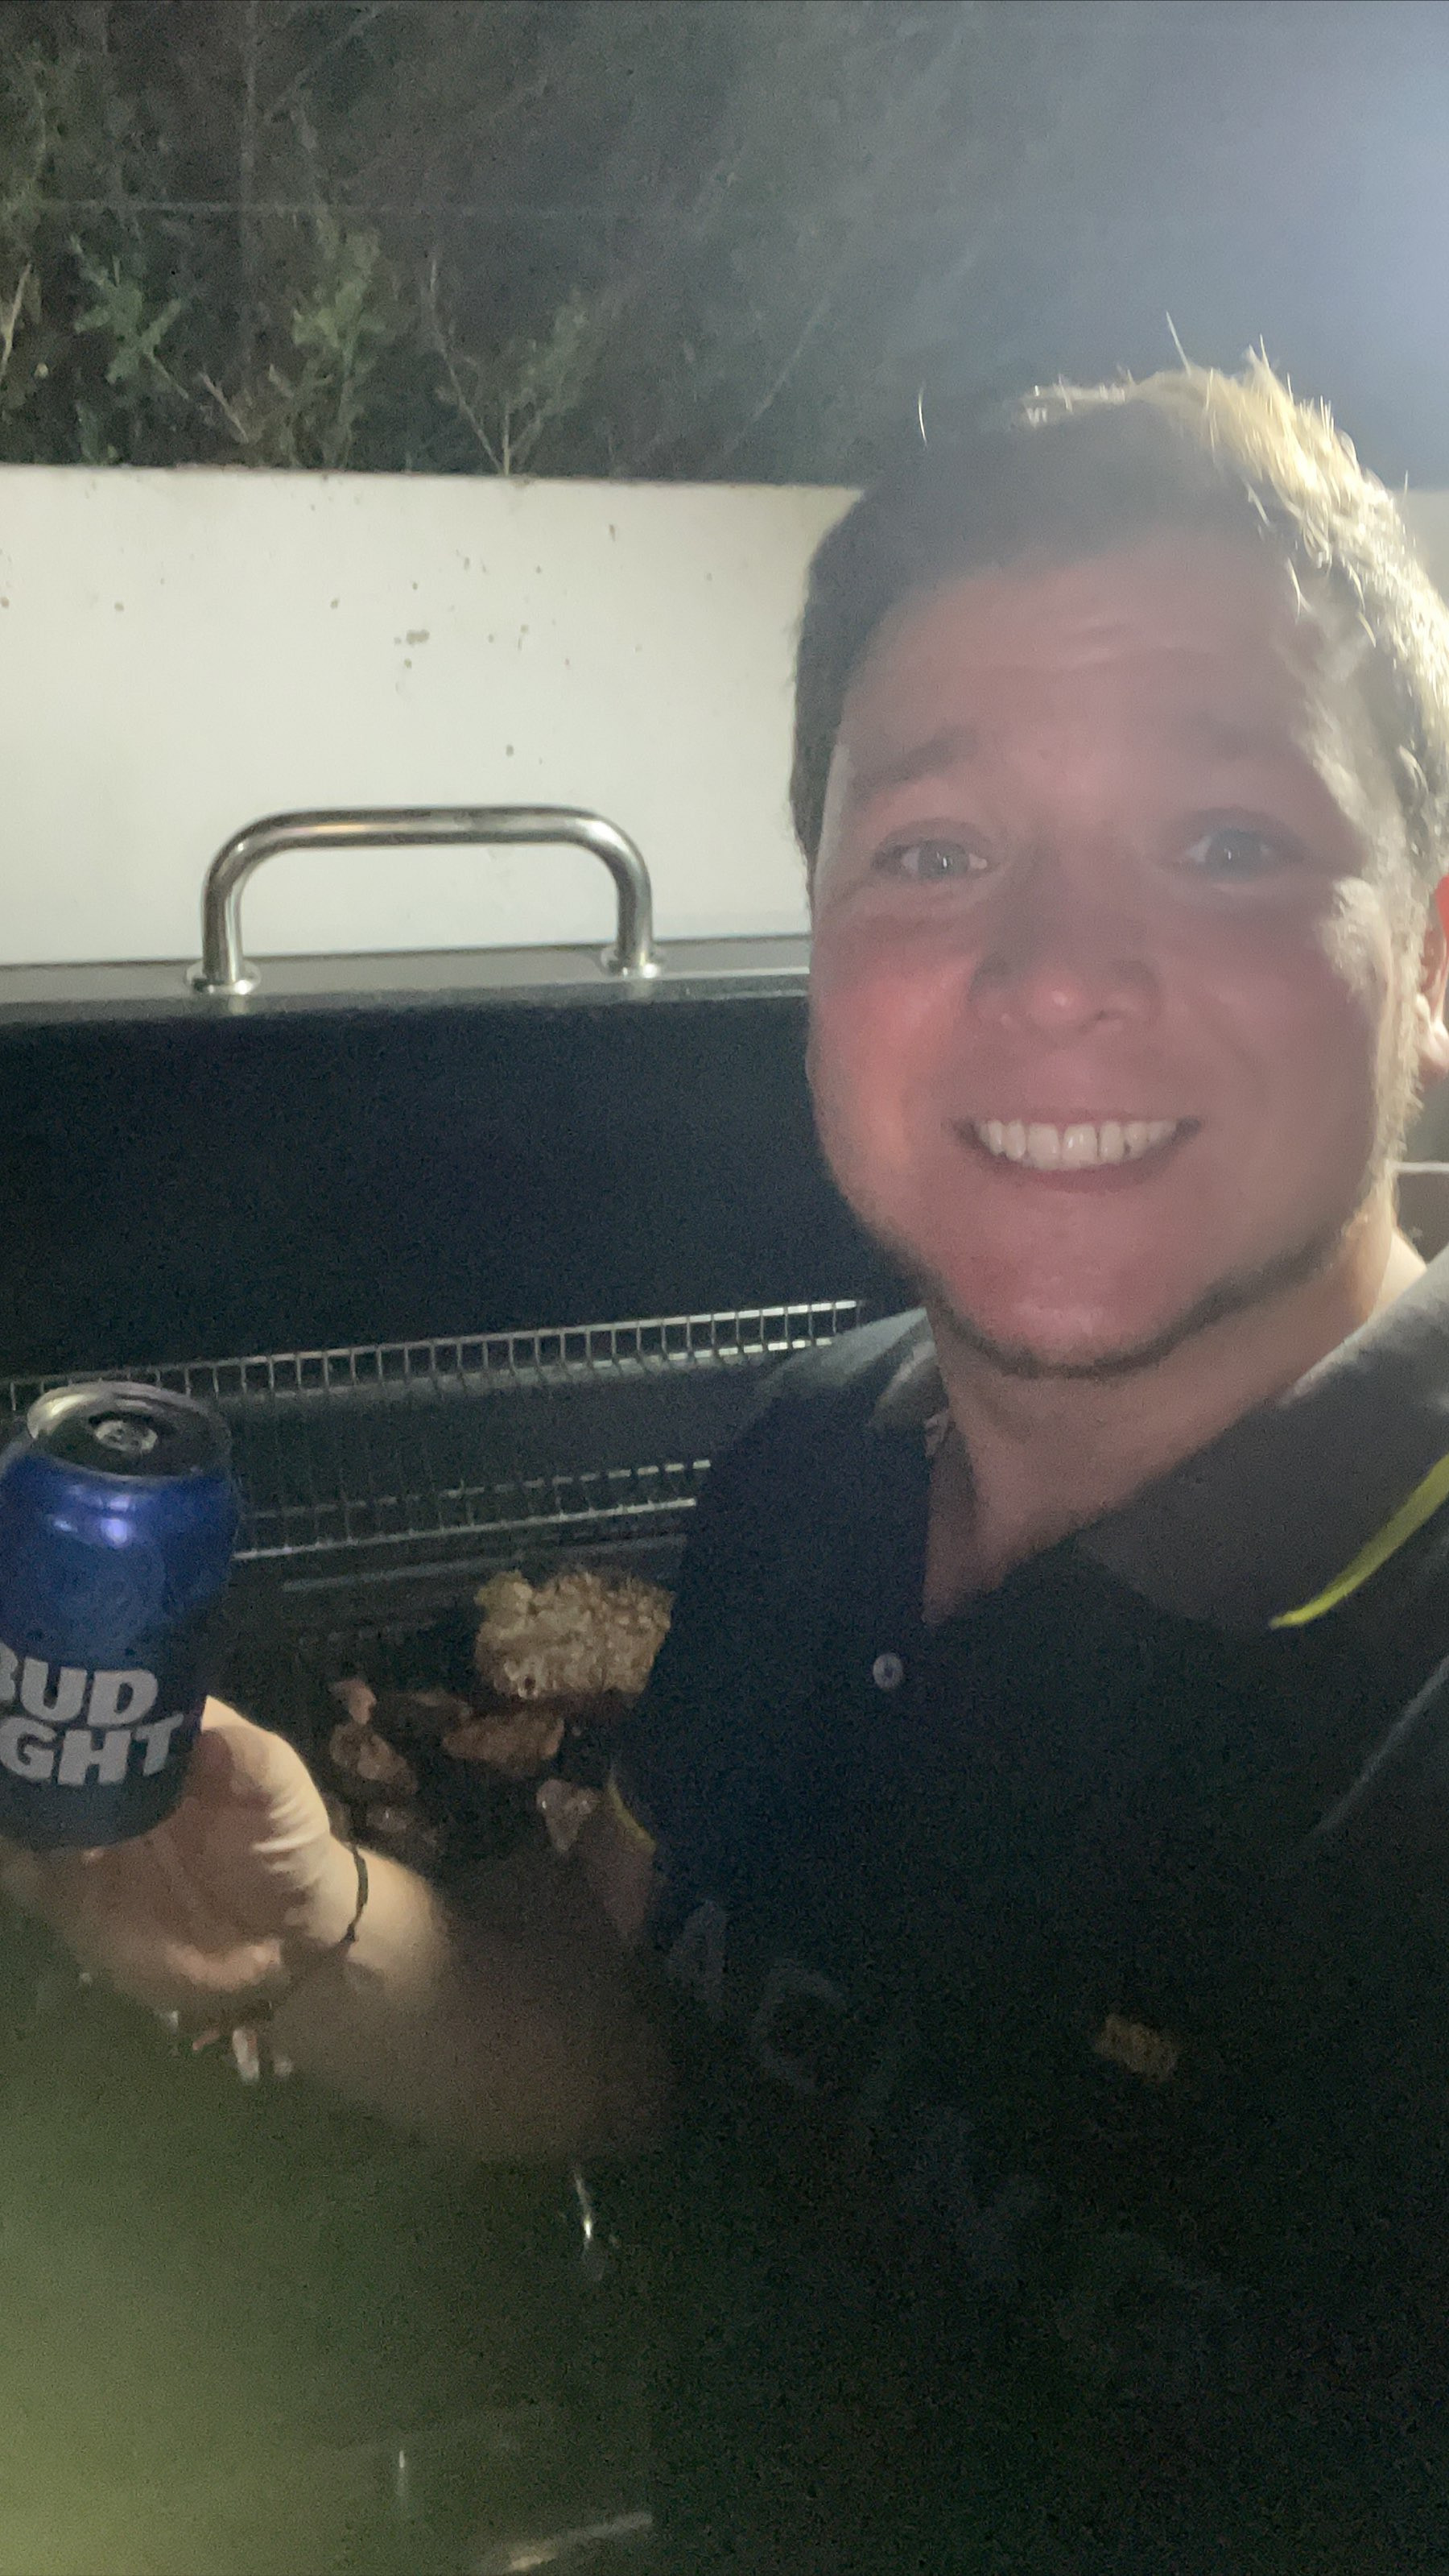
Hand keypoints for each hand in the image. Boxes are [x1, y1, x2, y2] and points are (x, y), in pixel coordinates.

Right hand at [0, 1699, 358, 2025]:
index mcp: (164, 1737)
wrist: (281, 1941)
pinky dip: (8, 1852)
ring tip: (0, 1766)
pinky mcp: (69, 1893)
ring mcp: (88, 1834)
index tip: (53, 1680)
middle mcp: (115, 1776)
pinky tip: (6, 1839)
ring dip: (11, 1785)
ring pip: (29, 1800)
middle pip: (55, 1743)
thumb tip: (208, 1733)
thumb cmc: (288, 1846)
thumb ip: (253, 1762)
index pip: (112, 1697)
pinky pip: (21, 1867)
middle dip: (28, 1731)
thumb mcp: (283, 1797)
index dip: (82, 1686)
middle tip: (7, 1724)